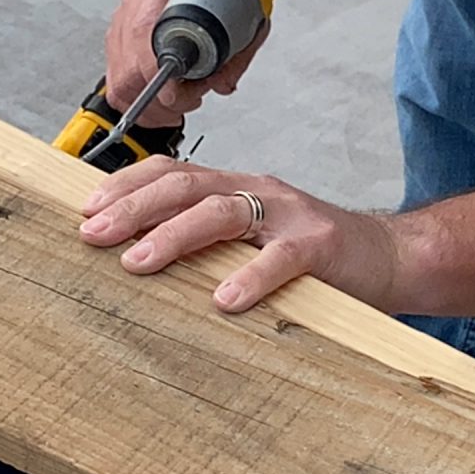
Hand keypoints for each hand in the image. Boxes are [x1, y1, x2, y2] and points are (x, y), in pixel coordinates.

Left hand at [80, 157, 403, 312]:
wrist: (390, 258)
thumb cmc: (313, 257)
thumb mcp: (253, 240)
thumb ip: (208, 242)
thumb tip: (139, 257)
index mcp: (236, 187)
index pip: (172, 173)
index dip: (126, 186)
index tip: (84, 209)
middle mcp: (257, 192)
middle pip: (186, 186)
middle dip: (133, 208)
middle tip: (94, 234)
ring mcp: (289, 215)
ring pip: (222, 212)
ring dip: (173, 236)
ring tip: (137, 262)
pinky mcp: (321, 245)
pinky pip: (281, 258)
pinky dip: (250, 277)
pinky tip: (222, 300)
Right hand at [105, 0, 268, 123]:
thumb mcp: (245, 13)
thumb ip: (238, 52)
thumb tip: (223, 82)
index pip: (143, 31)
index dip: (154, 69)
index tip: (174, 93)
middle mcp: (137, 1)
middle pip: (129, 64)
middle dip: (159, 97)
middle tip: (186, 101)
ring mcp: (122, 21)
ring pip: (119, 80)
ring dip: (149, 106)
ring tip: (176, 106)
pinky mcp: (117, 42)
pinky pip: (116, 84)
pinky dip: (137, 104)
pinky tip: (158, 107)